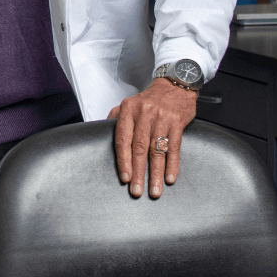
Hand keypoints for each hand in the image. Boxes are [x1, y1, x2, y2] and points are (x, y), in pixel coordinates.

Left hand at [107, 78, 197, 198]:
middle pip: (139, 148)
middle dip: (138, 173)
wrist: (174, 85)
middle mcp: (144, 114)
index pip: (123, 139)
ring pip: (157, 151)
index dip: (123, 160)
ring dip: (155, 174)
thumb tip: (99, 134)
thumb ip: (115, 118)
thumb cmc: (148, 100)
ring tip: (154, 191)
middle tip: (136, 191)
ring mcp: (162, 118)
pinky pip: (174, 147)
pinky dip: (172, 165)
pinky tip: (169, 178)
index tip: (125, 178)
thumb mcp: (128, 104)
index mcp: (128, 110)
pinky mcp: (177, 122)